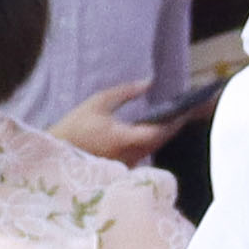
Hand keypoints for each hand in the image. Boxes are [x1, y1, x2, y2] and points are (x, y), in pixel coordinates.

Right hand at [61, 82, 180, 165]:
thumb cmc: (76, 126)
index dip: (173, 122)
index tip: (185, 108)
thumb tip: (149, 81)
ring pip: (155, 147)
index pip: (156, 132)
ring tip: (179, 114)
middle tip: (190, 109)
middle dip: (175, 125)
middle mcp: (128, 155)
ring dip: (167, 132)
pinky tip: (161, 126)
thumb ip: (125, 92)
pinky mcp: (124, 167)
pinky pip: (146, 152)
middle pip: (161, 141)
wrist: (58, 153)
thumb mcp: (98, 102)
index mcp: (121, 138)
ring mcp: (127, 164)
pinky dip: (156, 138)